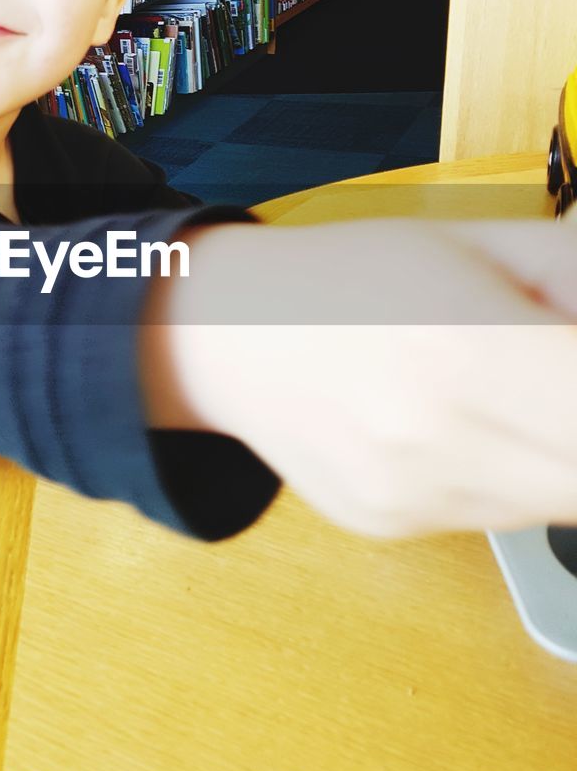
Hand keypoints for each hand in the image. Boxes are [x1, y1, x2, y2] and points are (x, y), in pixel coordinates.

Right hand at [144, 220, 576, 538]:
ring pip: (556, 500)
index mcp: (469, 348)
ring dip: (560, 452)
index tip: (574, 358)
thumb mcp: (484, 243)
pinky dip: (505, 471)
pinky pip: (498, 512)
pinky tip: (449, 420)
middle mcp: (440, 442)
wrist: (229, 335)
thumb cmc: (353, 275)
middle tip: (553, 378)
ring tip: (502, 385)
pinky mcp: (396, 527)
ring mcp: (415, 498)